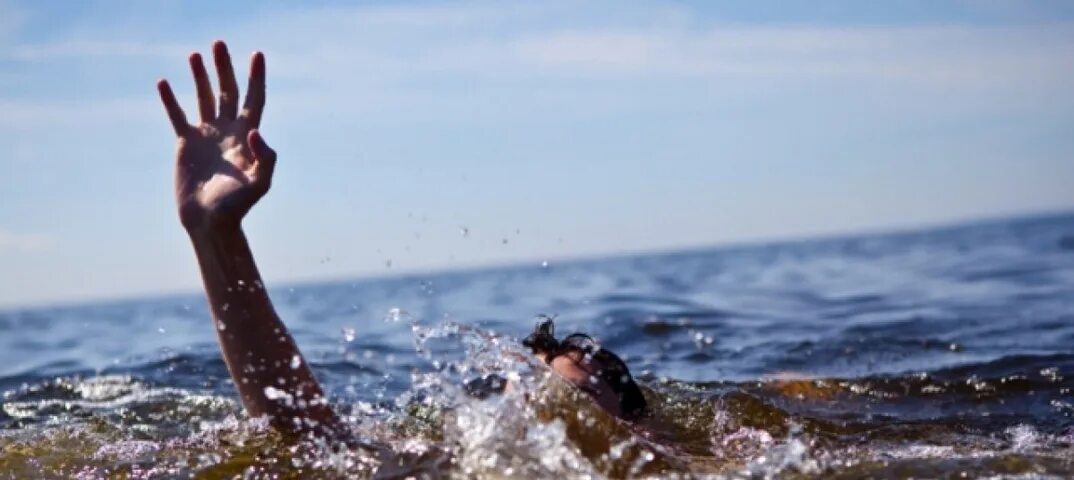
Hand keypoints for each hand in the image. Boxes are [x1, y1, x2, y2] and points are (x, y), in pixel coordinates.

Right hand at [157, 41, 275, 231]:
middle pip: (228, 91)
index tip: (257, 54)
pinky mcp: (186, 143)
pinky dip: (171, 100)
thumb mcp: (260, 184)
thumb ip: (265, 158)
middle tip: (218, 43)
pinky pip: (177, 115)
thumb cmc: (237, 206)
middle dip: (224, 68)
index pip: (254, 99)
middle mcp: (228, 131)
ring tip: (195, 54)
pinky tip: (164, 82)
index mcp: (247, 137)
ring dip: (200, 77)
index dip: (255, 77)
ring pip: (204, 98)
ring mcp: (207, 136)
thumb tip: (256, 131)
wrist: (210, 221)